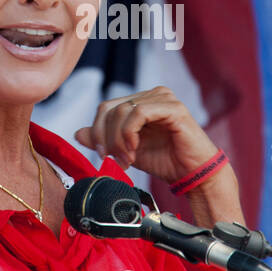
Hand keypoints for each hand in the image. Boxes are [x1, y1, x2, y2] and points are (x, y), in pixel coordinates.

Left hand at [74, 86, 218, 184]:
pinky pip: (139, 113)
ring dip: (119, 139)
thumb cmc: (165, 161)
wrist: (192, 175)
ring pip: (122, 110)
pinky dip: (130, 133)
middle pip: (110, 108)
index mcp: (141, 102)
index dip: (98, 132)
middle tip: (115, 160)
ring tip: (128, 159)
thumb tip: (78, 132)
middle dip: (107, 138)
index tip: (103, 156)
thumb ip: (104, 140)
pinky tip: (135, 149)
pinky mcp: (173, 108)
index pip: (106, 108)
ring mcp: (163, 98)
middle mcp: (152, 95)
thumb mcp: (126, 151)